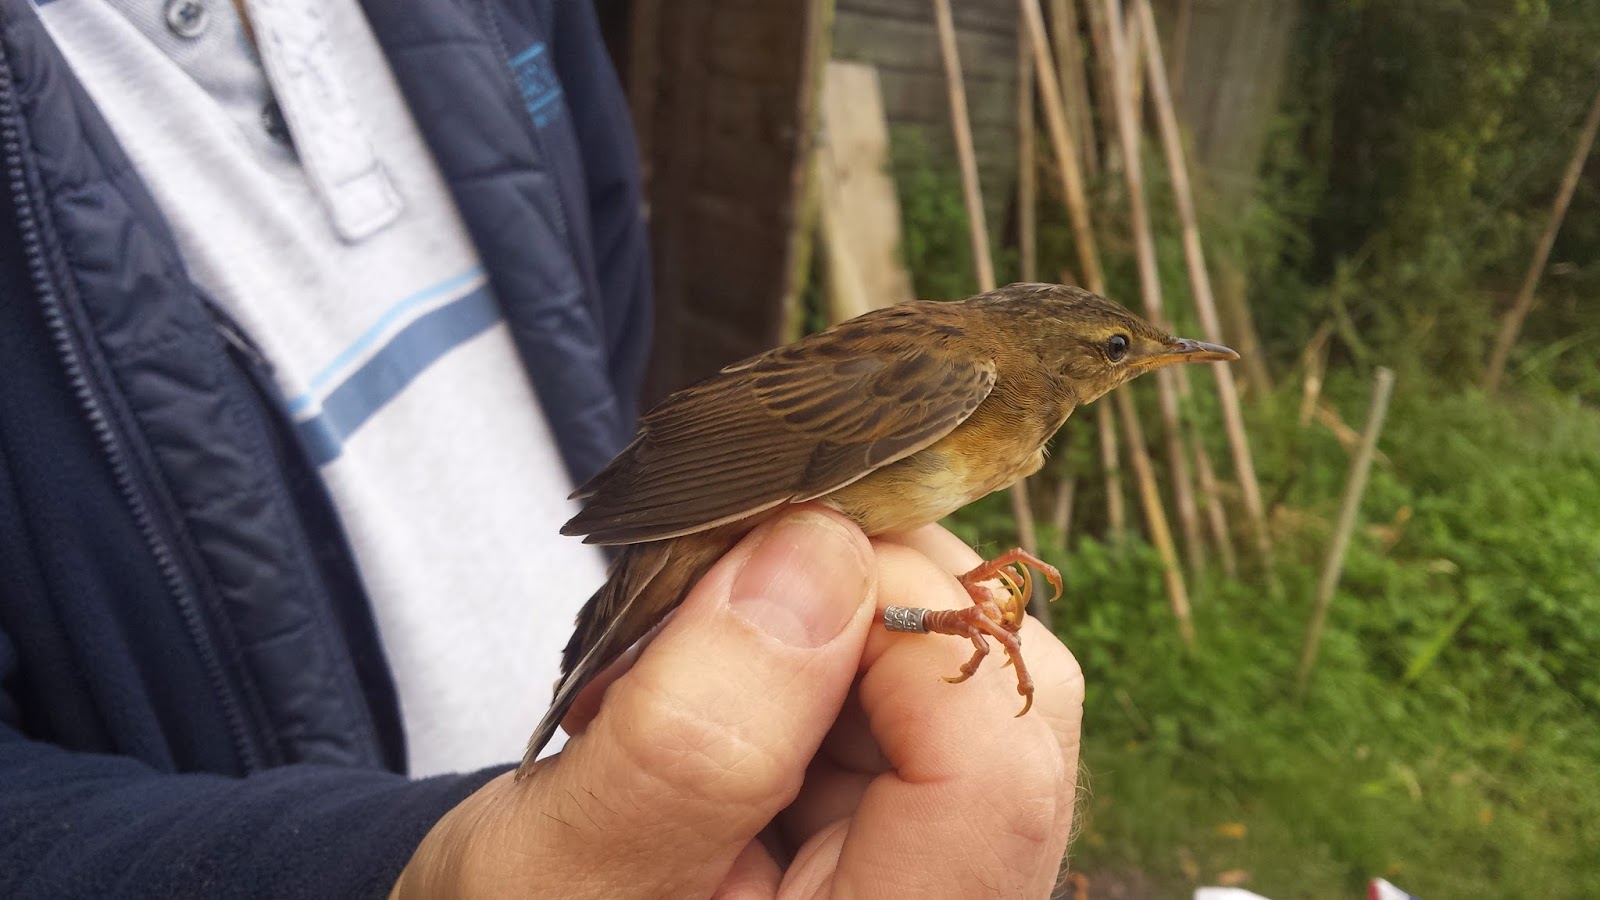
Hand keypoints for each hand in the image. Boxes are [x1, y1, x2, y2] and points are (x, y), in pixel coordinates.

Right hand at [391, 509, 1082, 898]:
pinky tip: (745, 650)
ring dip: (852, 604)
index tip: (772, 562)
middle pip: (1012, 702)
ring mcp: (945, 861)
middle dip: (879, 594)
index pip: (997, 773)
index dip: (905, 628)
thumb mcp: (565, 855)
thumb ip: (693, 734)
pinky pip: (929, 680)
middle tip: (736, 573)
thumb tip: (816, 553)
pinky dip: (840, 631)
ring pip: (976, 668)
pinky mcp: (916, 815)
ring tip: (716, 627)